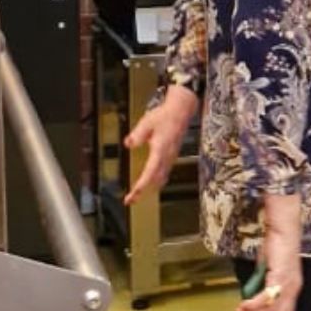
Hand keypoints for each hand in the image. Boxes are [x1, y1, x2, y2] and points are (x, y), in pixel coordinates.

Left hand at [124, 84, 197, 202]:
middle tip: (131, 200)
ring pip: (162, 178)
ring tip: (138, 193)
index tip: (132, 195)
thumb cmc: (165, 115)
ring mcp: (171, 157)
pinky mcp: (172, 155)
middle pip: (156, 180)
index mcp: (160, 150)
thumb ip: (137, 135)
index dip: (141, 186)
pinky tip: (150, 180)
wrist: (181, 110)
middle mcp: (167, 156)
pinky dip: (156, 180)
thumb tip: (128, 144)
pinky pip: (164, 172)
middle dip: (143, 192)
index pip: (150, 173)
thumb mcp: (147, 122)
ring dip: (150, 187)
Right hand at [236, 243, 302, 310]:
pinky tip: (243, 306)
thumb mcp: (269, 271)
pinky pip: (266, 298)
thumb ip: (263, 285)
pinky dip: (254, 305)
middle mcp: (293, 289)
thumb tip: (252, 299)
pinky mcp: (280, 276)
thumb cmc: (276, 248)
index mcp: (293, 289)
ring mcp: (288, 284)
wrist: (283, 230)